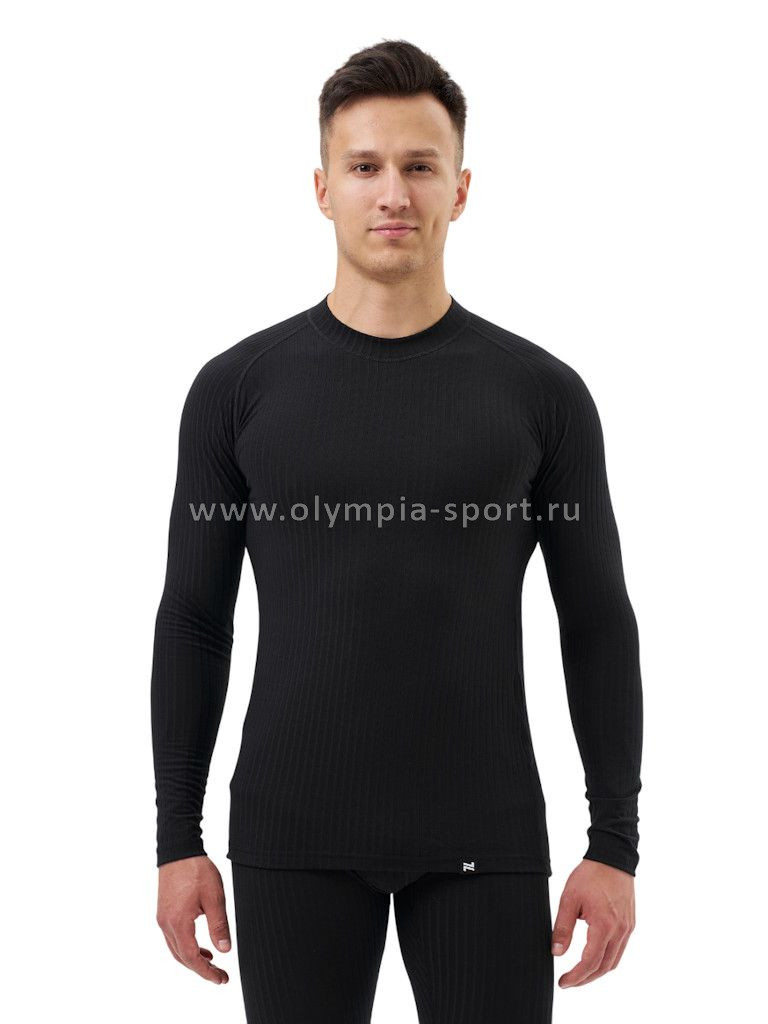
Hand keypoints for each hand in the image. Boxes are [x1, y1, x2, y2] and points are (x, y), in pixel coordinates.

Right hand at [156, 854, 231, 983]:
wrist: (179, 849)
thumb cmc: (196, 870)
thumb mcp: (214, 897)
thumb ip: (219, 925)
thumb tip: (224, 950)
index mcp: (178, 923)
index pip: (192, 958)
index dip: (207, 972)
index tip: (222, 979)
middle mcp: (166, 924)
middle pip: (182, 957)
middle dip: (201, 969)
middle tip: (220, 975)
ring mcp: (163, 918)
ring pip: (176, 949)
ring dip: (193, 959)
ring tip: (211, 962)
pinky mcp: (164, 911)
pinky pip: (173, 937)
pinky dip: (186, 946)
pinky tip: (199, 944)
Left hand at [551, 858, 635, 986]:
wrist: (613, 858)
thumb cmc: (590, 875)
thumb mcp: (569, 899)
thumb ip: (563, 927)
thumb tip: (556, 953)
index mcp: (604, 926)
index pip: (590, 962)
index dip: (576, 976)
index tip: (563, 982)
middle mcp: (619, 931)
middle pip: (604, 967)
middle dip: (586, 979)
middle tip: (569, 982)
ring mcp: (627, 928)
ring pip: (614, 961)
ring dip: (597, 972)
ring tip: (580, 974)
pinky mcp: (630, 923)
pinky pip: (620, 949)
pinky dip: (607, 959)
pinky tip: (595, 957)